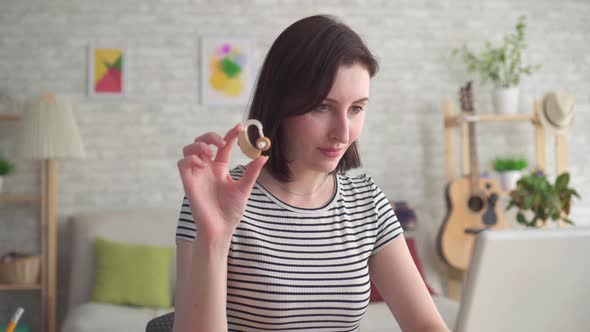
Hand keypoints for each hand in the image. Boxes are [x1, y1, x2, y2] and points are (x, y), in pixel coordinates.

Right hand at [177, 123, 267, 246]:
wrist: (221, 228)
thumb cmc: (231, 211)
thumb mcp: (244, 188)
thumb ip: (251, 172)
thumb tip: (264, 157)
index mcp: (220, 168)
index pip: (223, 146)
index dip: (230, 135)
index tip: (239, 127)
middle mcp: (207, 168)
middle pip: (203, 142)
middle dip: (210, 136)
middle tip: (221, 143)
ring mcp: (197, 174)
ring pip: (189, 149)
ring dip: (198, 145)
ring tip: (210, 153)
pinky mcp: (188, 182)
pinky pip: (182, 163)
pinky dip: (191, 159)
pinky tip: (202, 164)